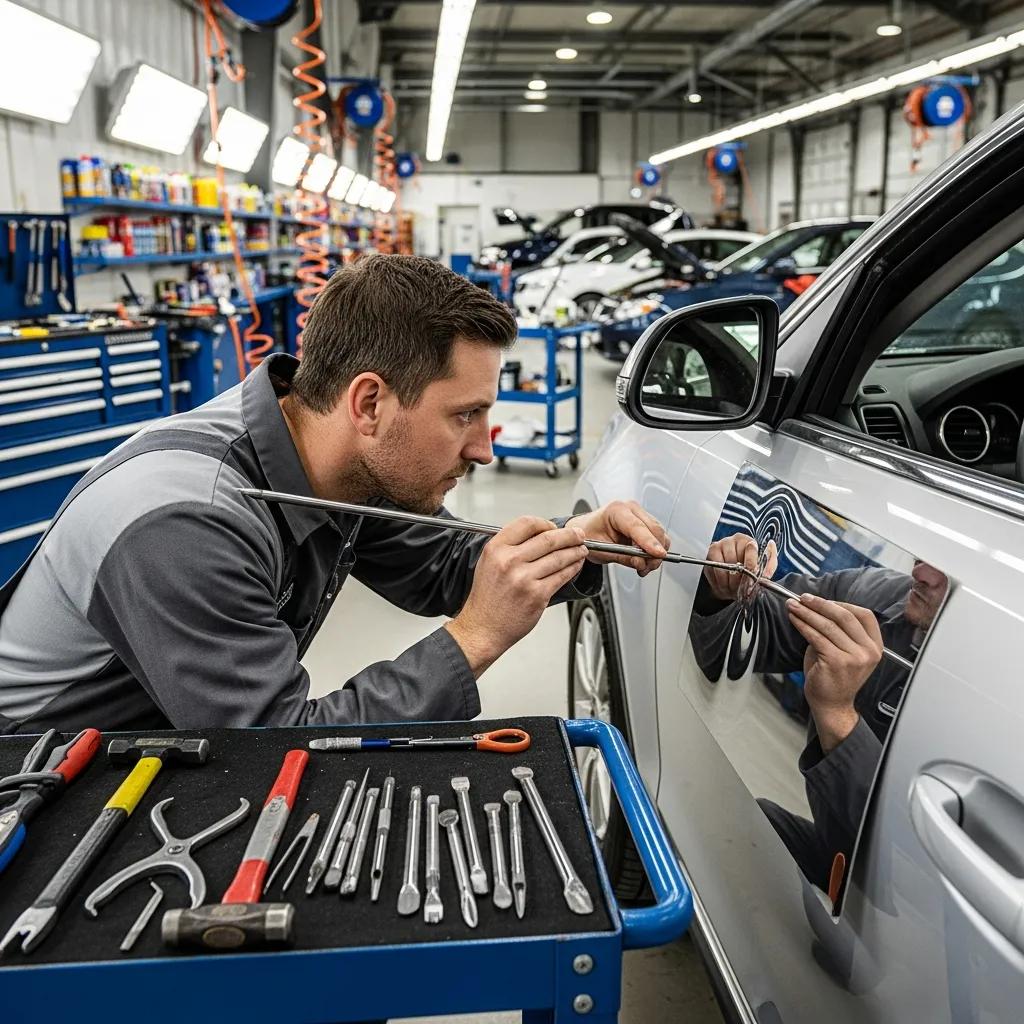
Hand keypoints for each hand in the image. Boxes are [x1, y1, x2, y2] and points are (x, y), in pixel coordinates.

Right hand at [445, 516, 587, 675]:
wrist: (483, 628)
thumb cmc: (487, 599)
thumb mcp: (488, 563)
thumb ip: (510, 547)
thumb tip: (538, 536)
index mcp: (496, 549)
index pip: (527, 523)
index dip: (546, 523)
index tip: (554, 527)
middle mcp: (509, 561)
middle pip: (548, 538)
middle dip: (569, 535)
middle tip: (578, 534)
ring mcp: (524, 578)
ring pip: (559, 557)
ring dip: (575, 551)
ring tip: (581, 549)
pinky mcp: (537, 595)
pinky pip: (561, 576)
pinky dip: (573, 568)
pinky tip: (576, 565)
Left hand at [567, 501, 668, 576]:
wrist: (587, 530)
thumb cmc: (590, 535)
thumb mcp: (602, 550)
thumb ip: (623, 556)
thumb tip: (641, 562)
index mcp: (616, 510)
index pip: (637, 527)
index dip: (650, 542)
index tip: (658, 554)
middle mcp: (631, 509)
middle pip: (654, 529)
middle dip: (654, 552)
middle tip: (646, 568)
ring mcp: (640, 514)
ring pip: (659, 534)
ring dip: (655, 553)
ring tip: (643, 566)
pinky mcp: (646, 522)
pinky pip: (658, 537)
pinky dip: (654, 550)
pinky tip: (644, 560)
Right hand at [704, 533, 777, 601]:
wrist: (734, 572)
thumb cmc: (749, 566)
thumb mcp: (763, 565)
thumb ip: (769, 567)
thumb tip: (766, 575)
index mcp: (747, 541)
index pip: (750, 549)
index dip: (751, 564)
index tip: (752, 576)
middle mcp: (731, 541)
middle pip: (734, 559)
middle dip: (738, 578)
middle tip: (742, 588)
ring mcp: (718, 547)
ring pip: (722, 566)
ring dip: (728, 582)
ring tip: (733, 590)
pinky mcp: (708, 556)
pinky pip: (713, 570)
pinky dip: (718, 581)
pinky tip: (724, 587)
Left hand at [786, 594, 883, 751]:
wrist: (832, 705)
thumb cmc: (834, 677)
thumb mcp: (844, 650)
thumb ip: (837, 630)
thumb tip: (815, 606)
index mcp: (875, 646)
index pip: (864, 615)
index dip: (842, 603)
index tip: (822, 600)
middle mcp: (868, 651)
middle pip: (845, 616)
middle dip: (820, 604)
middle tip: (803, 598)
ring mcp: (854, 657)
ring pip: (827, 625)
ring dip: (807, 612)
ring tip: (792, 606)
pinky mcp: (836, 662)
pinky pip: (816, 636)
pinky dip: (802, 625)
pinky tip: (794, 619)